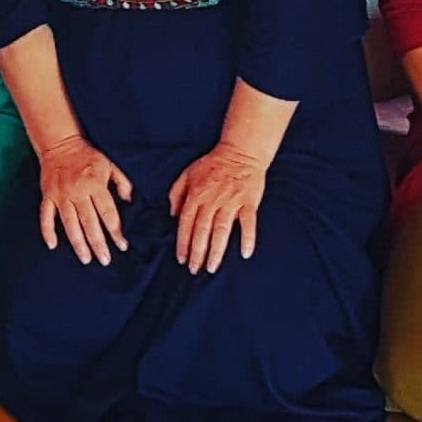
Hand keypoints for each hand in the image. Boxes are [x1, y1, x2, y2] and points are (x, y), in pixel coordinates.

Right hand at [36, 134, 131, 265]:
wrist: (60, 142)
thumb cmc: (88, 156)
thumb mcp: (110, 164)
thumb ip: (122, 182)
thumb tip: (130, 201)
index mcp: (95, 183)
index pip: (107, 212)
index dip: (115, 231)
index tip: (122, 245)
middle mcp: (78, 191)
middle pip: (89, 222)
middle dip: (98, 243)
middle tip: (105, 260)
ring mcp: (61, 195)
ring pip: (69, 223)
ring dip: (78, 243)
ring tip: (85, 259)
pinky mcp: (48, 195)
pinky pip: (46, 216)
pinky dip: (47, 231)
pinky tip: (52, 245)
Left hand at [168, 144, 266, 274]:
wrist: (240, 151)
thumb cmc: (213, 164)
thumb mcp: (188, 173)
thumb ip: (176, 193)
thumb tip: (172, 215)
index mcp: (196, 194)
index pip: (186, 222)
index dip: (183, 242)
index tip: (181, 259)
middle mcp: (212, 199)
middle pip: (202, 229)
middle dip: (197, 252)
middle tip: (194, 270)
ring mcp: (231, 200)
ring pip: (222, 229)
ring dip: (217, 250)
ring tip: (212, 267)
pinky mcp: (249, 201)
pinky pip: (248, 222)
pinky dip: (248, 238)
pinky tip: (246, 253)